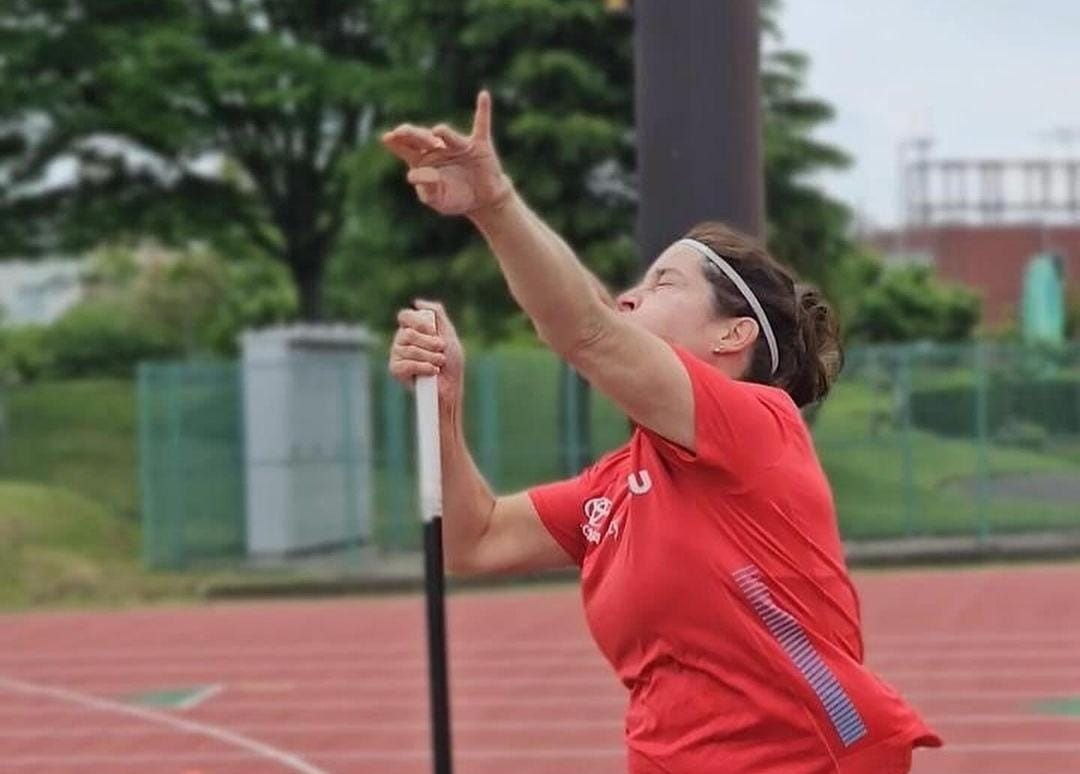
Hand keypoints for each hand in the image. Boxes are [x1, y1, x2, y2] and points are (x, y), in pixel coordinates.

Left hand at [382, 90, 512, 216]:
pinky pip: (481, 124)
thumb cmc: (455, 198)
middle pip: (421, 137)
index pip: (405, 147)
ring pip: (448, 135)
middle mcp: (438, 148)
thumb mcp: (437, 199)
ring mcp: (458, 144)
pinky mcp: (479, 145)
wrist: (482, 201)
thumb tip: (412, 174)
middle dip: (413, 134)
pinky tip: (483, 96)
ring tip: (437, 133)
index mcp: (422, 160)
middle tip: (403, 133)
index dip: (395, 141)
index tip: (388, 137)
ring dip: (443, 133)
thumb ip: (425, 187)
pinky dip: (483, 111)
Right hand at [388, 300, 464, 408]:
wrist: (451, 388)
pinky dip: (424, 367)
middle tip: (442, 351)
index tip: (434, 332)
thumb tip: (417, 302)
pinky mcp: (395, 370)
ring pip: (408, 348)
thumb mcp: (448, 334)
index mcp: (412, 329)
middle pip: (407, 333)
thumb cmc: (451, 363)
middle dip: (429, 343)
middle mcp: (401, 340)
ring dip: (430, 357)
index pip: (405, 316)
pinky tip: (433, 372)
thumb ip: (437, 314)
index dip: (419, 323)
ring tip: (439, 364)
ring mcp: (396, 355)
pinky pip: (406, 364)